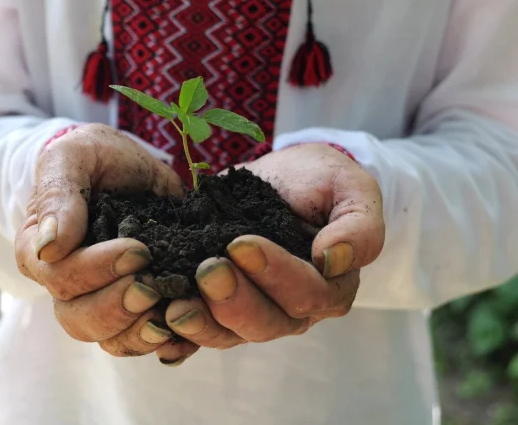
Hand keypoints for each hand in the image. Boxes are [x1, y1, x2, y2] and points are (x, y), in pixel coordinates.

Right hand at [14, 123, 195, 358]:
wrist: (132, 166)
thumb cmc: (96, 158)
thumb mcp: (73, 158)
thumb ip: (59, 195)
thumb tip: (49, 247)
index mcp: (41, 252)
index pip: (59, 278)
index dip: (96, 271)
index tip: (138, 250)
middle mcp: (67, 285)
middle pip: (79, 320)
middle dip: (118, 308)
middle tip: (153, 285)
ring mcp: (102, 300)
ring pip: (111, 340)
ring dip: (142, 333)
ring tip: (173, 311)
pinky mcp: (138, 308)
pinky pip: (145, 342)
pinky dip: (168, 345)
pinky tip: (187, 333)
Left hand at [164, 143, 384, 352]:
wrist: (280, 179)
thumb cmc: (320, 182)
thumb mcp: (350, 188)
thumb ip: (358, 225)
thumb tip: (335, 260)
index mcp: (330, 286)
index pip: (307, 293)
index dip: (275, 274)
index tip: (241, 245)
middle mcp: (293, 309)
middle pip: (267, 322)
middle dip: (234, 300)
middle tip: (207, 270)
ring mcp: (254, 312)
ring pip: (230, 333)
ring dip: (202, 324)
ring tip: (175, 307)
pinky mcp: (220, 308)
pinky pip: (201, 332)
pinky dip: (179, 337)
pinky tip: (159, 330)